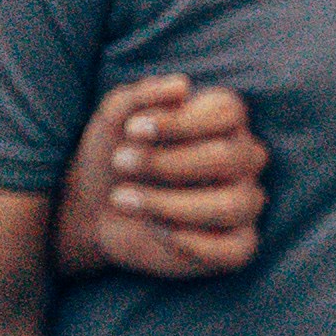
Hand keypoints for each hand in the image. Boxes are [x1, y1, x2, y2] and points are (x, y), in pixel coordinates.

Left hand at [54, 76, 262, 282]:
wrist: (93, 207)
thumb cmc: (114, 154)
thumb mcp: (114, 118)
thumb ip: (141, 95)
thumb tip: (181, 85)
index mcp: (223, 120)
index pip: (229, 111)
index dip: (182, 121)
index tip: (132, 130)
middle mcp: (242, 158)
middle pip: (230, 157)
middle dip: (167, 162)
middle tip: (119, 162)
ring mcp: (243, 202)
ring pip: (234, 204)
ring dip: (170, 203)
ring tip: (122, 198)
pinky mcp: (234, 245)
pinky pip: (236, 250)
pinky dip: (192, 242)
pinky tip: (155, 229)